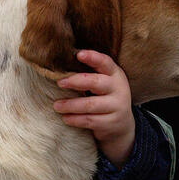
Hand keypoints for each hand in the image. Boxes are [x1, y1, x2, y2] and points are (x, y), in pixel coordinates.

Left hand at [53, 50, 135, 167]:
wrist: (121, 125)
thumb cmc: (104, 97)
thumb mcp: (102, 83)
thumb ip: (88, 74)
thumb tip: (60, 67)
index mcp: (115, 74)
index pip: (105, 62)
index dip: (92, 57)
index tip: (78, 54)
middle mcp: (119, 89)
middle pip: (96, 82)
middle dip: (76, 81)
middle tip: (59, 83)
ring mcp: (117, 106)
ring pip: (90, 104)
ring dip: (71, 105)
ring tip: (56, 105)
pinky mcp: (112, 123)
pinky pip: (90, 120)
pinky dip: (75, 119)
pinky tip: (65, 118)